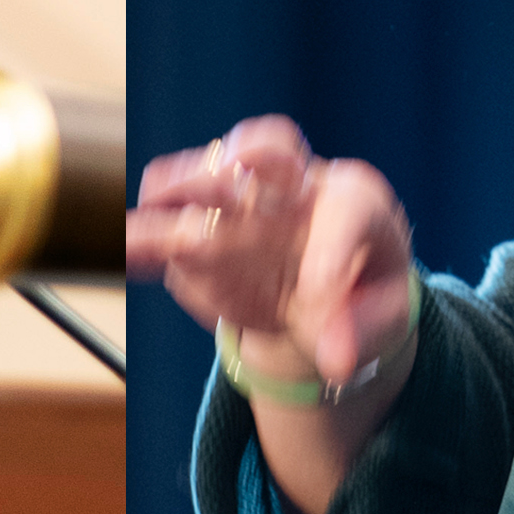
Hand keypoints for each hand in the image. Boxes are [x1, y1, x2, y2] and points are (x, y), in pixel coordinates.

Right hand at [126, 116, 414, 384]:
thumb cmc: (364, 291)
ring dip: (178, 191)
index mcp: (352, 200)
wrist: (326, 292)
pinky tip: (127, 253)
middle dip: (247, 163)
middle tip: (229, 188)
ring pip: (205, 177)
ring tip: (147, 226)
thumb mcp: (386, 317)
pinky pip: (166, 226)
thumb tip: (335, 360)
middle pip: (270, 152)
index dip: (331, 250)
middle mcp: (293, 187)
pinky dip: (145, 239)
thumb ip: (360, 334)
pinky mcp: (201, 233)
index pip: (346, 209)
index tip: (317, 295)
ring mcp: (241, 206)